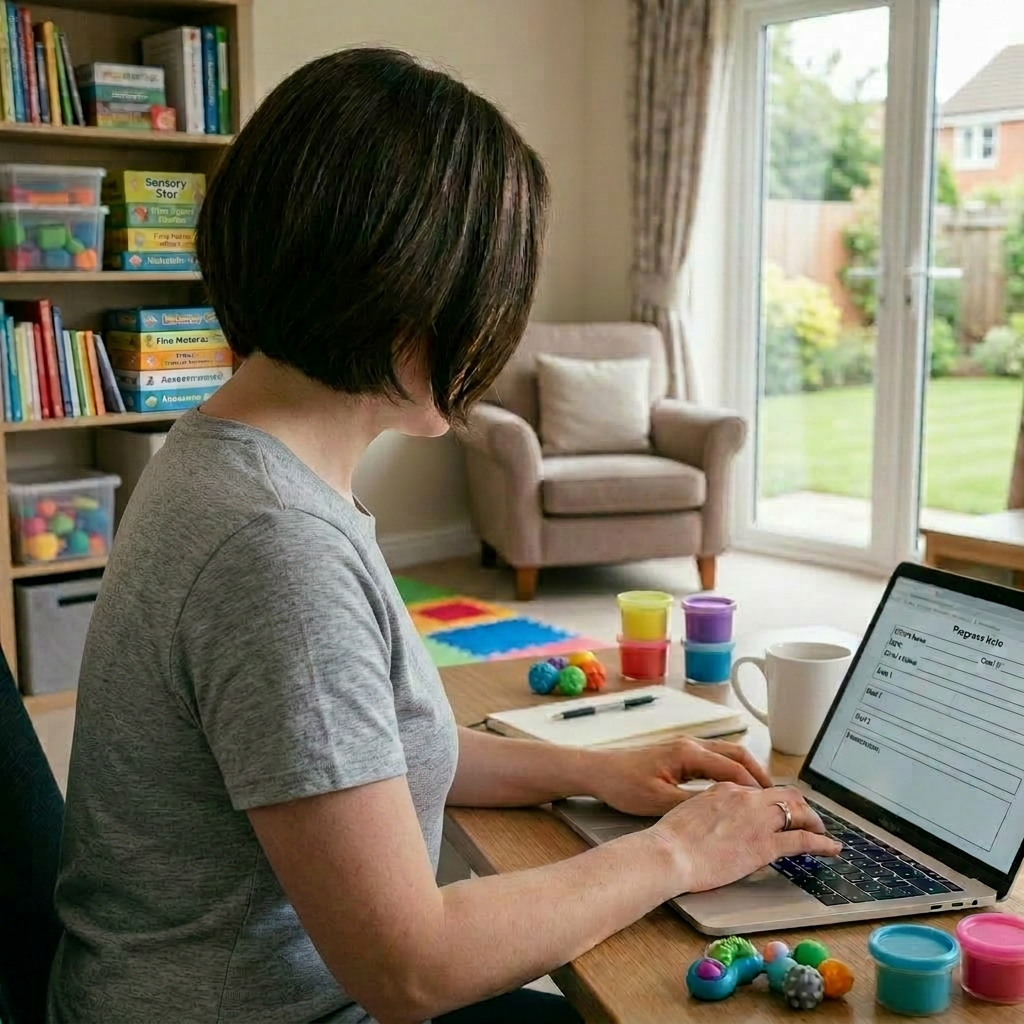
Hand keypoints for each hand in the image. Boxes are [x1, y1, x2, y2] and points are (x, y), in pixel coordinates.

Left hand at [586, 737, 771, 816]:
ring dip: (746, 771)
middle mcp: (691, 745)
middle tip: (777, 797)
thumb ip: (693, 804)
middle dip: (759, 775)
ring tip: (762, 795)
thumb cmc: (623, 784)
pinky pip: (714, 759)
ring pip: (727, 755)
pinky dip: (731, 771)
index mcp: (688, 753)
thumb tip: (724, 810)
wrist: (598, 770)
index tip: (774, 803)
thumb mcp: (659, 801)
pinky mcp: (679, 754)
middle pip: (737, 754)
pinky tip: (735, 789)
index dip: (756, 787)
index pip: (734, 769)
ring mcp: (685, 747)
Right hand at [649, 783, 841, 892]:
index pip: (758, 790)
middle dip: (800, 806)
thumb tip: (717, 820)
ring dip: (814, 821)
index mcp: (725, 787)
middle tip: (807, 818)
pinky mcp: (765, 845)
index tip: (777, 810)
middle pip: (785, 794)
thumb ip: (709, 810)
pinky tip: (831, 848)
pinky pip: (802, 840)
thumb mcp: (690, 812)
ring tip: (822, 832)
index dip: (773, 801)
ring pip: (798, 811)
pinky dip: (821, 843)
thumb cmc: (671, 839)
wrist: (669, 852)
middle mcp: (745, 797)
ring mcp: (757, 819)